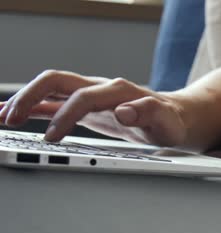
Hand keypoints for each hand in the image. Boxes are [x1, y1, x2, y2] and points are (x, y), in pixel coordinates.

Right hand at [0, 70, 188, 145]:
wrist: (177, 117)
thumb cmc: (171, 121)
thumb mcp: (166, 122)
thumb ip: (148, 114)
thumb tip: (125, 112)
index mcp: (117, 91)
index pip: (81, 96)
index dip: (65, 115)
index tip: (52, 137)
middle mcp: (100, 88)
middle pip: (56, 81)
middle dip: (30, 97)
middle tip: (10, 119)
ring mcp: (90, 96)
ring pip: (50, 89)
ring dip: (24, 100)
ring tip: (0, 116)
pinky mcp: (86, 108)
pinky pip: (54, 103)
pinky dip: (33, 108)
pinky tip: (12, 115)